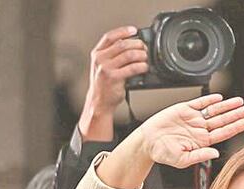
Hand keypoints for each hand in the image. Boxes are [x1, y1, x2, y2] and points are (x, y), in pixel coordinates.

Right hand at [79, 26, 148, 140]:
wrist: (99, 102)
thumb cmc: (104, 85)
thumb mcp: (103, 66)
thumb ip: (113, 55)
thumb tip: (132, 47)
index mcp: (97, 53)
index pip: (110, 36)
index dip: (123, 31)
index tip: (134, 30)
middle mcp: (100, 59)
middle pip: (123, 44)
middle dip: (137, 44)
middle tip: (144, 48)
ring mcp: (106, 68)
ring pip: (129, 54)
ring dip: (141, 55)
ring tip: (146, 58)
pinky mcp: (114, 77)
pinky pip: (132, 68)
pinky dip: (142, 66)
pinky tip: (145, 67)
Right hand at [136, 93, 243, 168]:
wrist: (147, 142)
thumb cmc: (163, 153)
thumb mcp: (182, 159)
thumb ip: (199, 156)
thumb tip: (215, 153)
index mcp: (202, 141)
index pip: (223, 133)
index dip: (236, 127)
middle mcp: (200, 129)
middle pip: (222, 120)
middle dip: (236, 114)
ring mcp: (193, 118)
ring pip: (214, 111)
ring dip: (227, 106)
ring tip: (240, 101)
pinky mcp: (183, 109)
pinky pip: (199, 103)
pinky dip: (209, 100)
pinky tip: (219, 98)